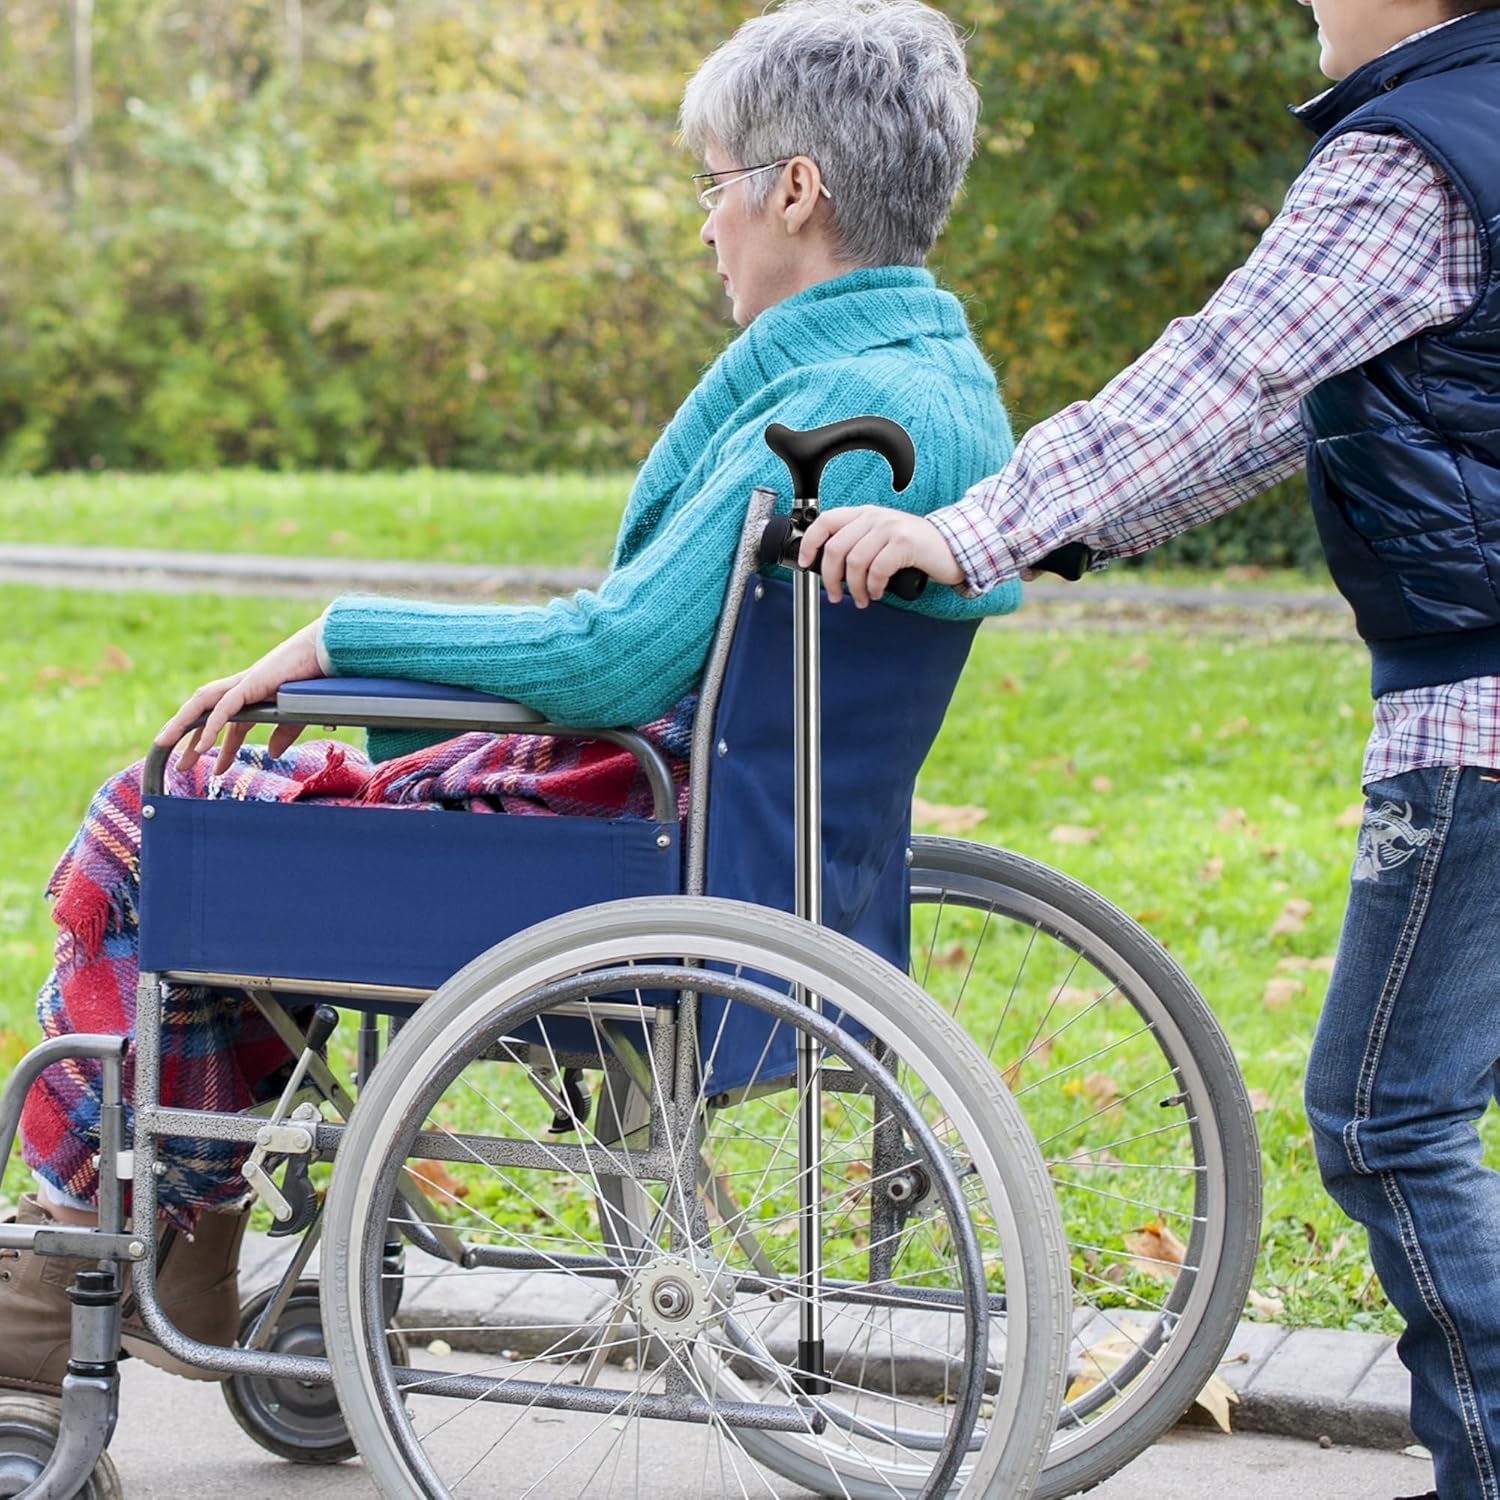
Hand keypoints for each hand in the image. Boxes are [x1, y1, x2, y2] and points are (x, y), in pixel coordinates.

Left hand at [155, 620, 324, 774]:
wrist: (327, 653)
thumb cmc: (315, 678)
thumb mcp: (297, 716)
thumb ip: (283, 735)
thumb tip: (271, 753)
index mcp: (252, 695)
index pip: (226, 722)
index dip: (219, 747)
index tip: (215, 771)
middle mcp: (241, 688)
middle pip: (203, 710)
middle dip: (185, 734)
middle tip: (178, 764)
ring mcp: (243, 683)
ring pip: (202, 703)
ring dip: (181, 724)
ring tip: (164, 745)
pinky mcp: (250, 683)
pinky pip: (224, 708)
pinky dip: (211, 727)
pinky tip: (204, 747)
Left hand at [797, 506, 963, 606]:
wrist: (952, 547)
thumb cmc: (915, 548)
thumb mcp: (881, 540)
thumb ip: (858, 544)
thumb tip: (828, 568)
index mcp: (864, 514)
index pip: (825, 521)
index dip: (809, 544)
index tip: (805, 563)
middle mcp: (874, 517)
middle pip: (835, 547)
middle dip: (830, 577)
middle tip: (835, 595)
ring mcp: (890, 527)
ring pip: (854, 562)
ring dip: (854, 587)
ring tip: (861, 598)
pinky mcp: (904, 543)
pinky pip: (877, 569)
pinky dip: (873, 586)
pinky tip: (877, 591)